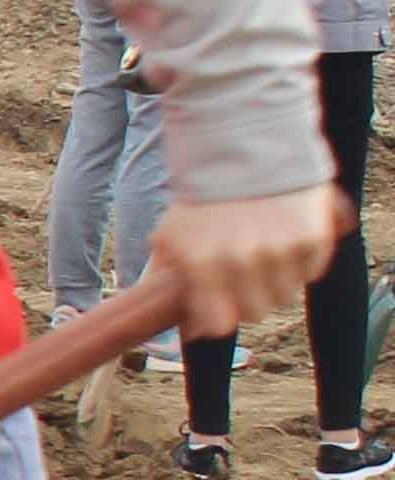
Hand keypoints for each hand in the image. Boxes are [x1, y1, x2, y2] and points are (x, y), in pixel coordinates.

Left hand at [154, 184, 348, 334]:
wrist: (246, 151)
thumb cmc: (202, 199)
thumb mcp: (169, 236)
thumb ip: (167, 280)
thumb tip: (186, 328)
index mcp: (203, 265)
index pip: (219, 323)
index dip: (218, 320)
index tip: (219, 310)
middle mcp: (243, 262)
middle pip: (256, 313)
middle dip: (247, 301)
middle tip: (243, 277)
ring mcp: (281, 251)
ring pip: (286, 296)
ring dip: (276, 283)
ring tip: (264, 254)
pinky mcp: (312, 238)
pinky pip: (311, 273)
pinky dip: (301, 264)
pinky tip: (286, 241)